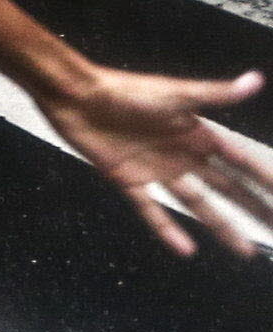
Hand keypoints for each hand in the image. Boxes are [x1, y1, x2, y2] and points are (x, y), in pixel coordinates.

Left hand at [40, 66, 272, 255]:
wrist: (76, 96)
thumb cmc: (124, 89)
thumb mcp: (175, 94)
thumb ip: (215, 94)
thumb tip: (254, 81)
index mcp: (196, 134)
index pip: (241, 163)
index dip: (264, 180)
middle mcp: (181, 155)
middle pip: (226, 188)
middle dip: (253, 208)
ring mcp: (156, 170)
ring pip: (197, 204)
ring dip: (221, 226)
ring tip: (245, 250)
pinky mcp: (128, 180)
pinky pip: (152, 210)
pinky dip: (168, 230)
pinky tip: (186, 249)